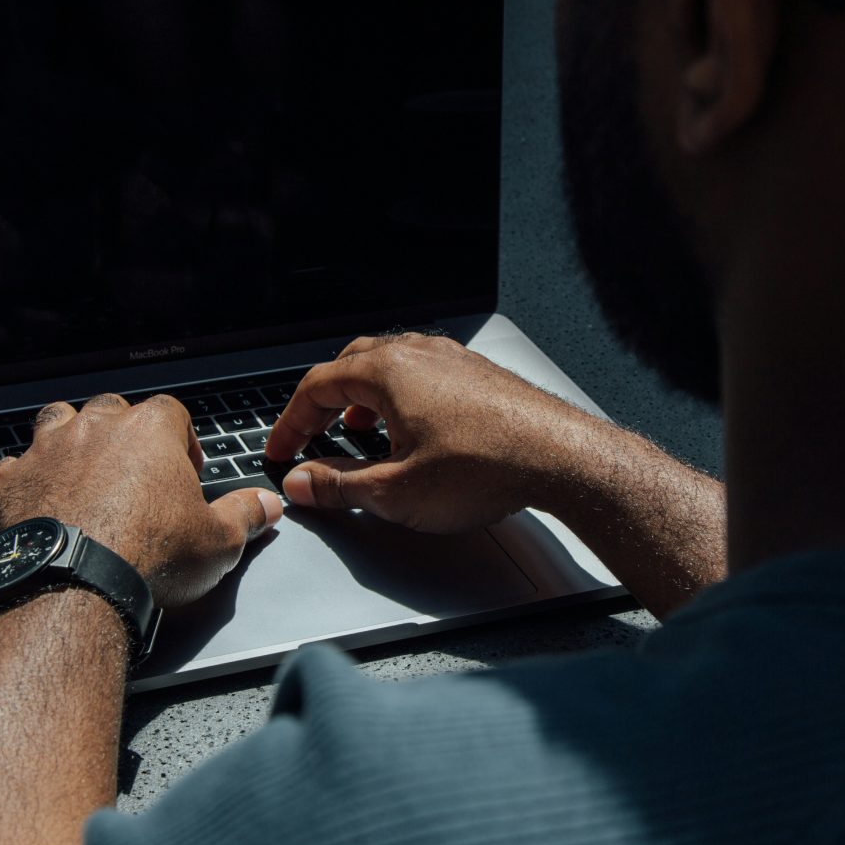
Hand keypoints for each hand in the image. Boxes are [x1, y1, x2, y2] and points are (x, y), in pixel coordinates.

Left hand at [0, 395, 281, 607]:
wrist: (74, 585)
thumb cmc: (151, 558)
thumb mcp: (218, 542)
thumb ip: (246, 515)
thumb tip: (269, 504)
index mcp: (150, 430)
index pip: (172, 413)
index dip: (181, 440)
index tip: (185, 471)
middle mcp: (96, 427)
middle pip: (113, 410)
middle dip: (123, 435)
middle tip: (135, 475)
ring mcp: (47, 449)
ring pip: (57, 421)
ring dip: (70, 441)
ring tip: (83, 474)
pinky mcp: (11, 481)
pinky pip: (16, 467)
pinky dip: (28, 480)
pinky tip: (39, 503)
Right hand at [263, 333, 599, 531]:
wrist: (562, 458)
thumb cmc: (487, 467)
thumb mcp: (396, 491)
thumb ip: (339, 486)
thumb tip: (302, 483)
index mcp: (389, 371)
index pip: (318, 386)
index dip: (291, 421)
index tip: (282, 449)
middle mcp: (420, 353)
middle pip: (352, 365)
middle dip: (325, 401)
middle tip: (312, 432)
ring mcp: (454, 359)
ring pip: (391, 364)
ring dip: (364, 396)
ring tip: (359, 429)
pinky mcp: (480, 376)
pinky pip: (425, 374)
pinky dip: (402, 396)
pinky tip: (413, 428)